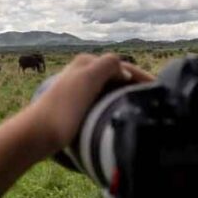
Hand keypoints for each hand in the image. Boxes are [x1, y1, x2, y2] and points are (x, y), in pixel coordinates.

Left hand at [22, 54, 154, 155]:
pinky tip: (118, 118)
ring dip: (125, 96)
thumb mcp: (88, 79)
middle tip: (156, 101)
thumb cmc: (62, 108)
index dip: (142, 76)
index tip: (160, 90)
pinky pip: (101, 103)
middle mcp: (80, 73)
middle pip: (116, 77)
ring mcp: (77, 91)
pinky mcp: (73, 108)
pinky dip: (113, 107)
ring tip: (142, 110)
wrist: (36, 134)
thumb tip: (123, 67)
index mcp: (86, 63)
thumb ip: (107, 65)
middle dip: (135, 86)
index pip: (122, 65)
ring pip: (109, 90)